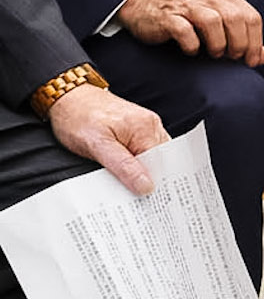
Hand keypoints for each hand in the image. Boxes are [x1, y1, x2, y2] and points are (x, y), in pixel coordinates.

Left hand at [46, 85, 169, 195]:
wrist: (67, 96)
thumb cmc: (78, 117)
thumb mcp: (97, 146)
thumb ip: (123, 166)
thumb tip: (147, 186)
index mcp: (145, 128)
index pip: (161, 163)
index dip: (156, 183)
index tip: (148, 202)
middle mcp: (150, 125)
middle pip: (160, 160)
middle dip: (151, 179)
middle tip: (139, 199)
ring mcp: (145, 125)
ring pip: (153, 156)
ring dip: (144, 171)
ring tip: (132, 188)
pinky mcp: (137, 127)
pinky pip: (145, 149)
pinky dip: (138, 162)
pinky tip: (129, 172)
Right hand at [115, 0, 263, 64]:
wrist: (145, 3)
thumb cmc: (186, 15)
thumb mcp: (217, 20)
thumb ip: (241, 36)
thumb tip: (261, 57)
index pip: (252, 17)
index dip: (255, 42)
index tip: (251, 61)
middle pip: (235, 18)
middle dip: (239, 43)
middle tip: (232, 58)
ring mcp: (187, 4)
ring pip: (212, 21)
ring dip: (218, 43)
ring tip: (214, 54)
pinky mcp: (167, 16)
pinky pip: (184, 30)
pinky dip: (192, 44)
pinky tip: (192, 51)